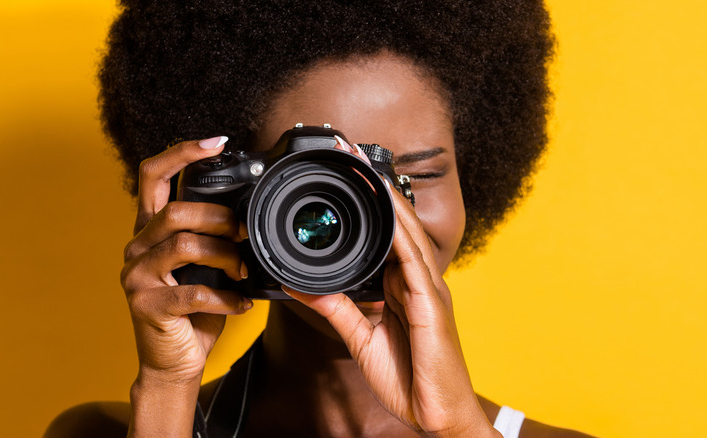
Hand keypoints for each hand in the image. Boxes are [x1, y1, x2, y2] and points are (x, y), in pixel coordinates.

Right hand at [120, 136, 251, 434]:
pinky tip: (240, 303)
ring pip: (183, 245)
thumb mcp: (204, 266)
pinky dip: (226, 297)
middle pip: (175, 212)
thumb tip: (247, 216)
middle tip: (243, 236)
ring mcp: (136, 277)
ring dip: (225, 256)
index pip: (153, 177)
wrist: (174, 361)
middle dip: (218, 219)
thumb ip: (212, 237)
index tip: (216, 142)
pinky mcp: (146, 306)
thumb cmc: (193, 310)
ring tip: (242, 272)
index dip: (181, 153)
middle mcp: (136, 248)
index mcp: (150, 231)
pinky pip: (192, 292)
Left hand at [284, 137, 498, 436]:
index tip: (344, 170)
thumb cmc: (407, 378)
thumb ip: (336, 308)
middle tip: (347, 148)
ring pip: (406, 230)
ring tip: (363, 163)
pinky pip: (413, 260)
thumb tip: (303, 284)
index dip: (366, 199)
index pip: (383, 230)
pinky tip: (386, 208)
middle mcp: (416, 278)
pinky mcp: (431, 302)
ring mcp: (428, 287)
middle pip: (395, 219)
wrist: (436, 415)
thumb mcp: (360, 338)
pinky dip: (399, 230)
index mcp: (401, 284)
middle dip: (373, 182)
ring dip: (385, 194)